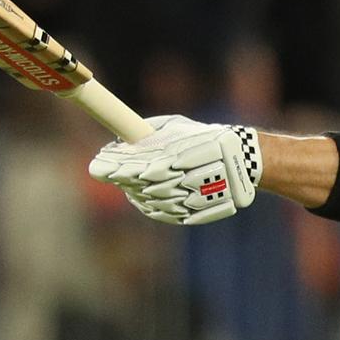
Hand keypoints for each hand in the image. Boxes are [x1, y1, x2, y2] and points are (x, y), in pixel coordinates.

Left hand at [89, 114, 262, 224]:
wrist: (243, 162)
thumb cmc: (205, 138)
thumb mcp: (179, 126)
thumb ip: (149, 131)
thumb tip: (119, 139)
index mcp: (179, 154)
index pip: (137, 163)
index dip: (114, 166)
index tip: (97, 164)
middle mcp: (184, 177)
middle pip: (140, 183)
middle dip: (119, 176)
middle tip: (101, 170)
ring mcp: (189, 197)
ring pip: (149, 199)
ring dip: (132, 191)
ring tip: (123, 182)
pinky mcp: (194, 212)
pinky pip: (163, 213)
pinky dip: (148, 206)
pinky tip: (138, 197)